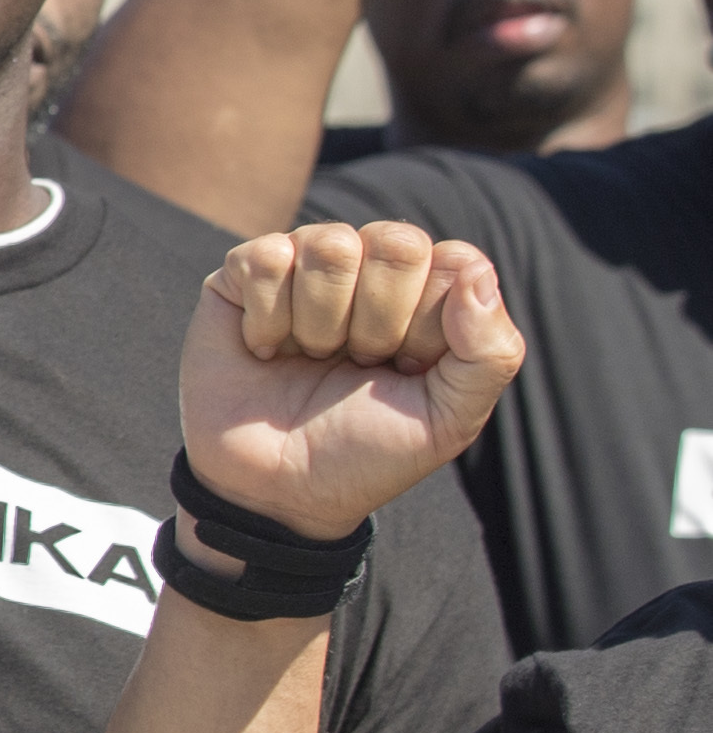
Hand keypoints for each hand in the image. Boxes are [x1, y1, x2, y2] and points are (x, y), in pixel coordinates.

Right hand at [180, 221, 523, 542]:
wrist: (276, 490)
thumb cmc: (366, 452)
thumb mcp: (450, 419)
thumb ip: (491, 352)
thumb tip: (474, 272)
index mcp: (428, 296)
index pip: (455, 259)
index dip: (432, 320)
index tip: (407, 368)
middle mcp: (370, 270)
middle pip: (396, 242)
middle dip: (378, 320)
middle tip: (358, 364)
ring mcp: (305, 267)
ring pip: (330, 244)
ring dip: (320, 322)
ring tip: (310, 358)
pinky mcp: (241, 275)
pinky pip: (267, 257)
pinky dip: (269, 319)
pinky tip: (267, 350)